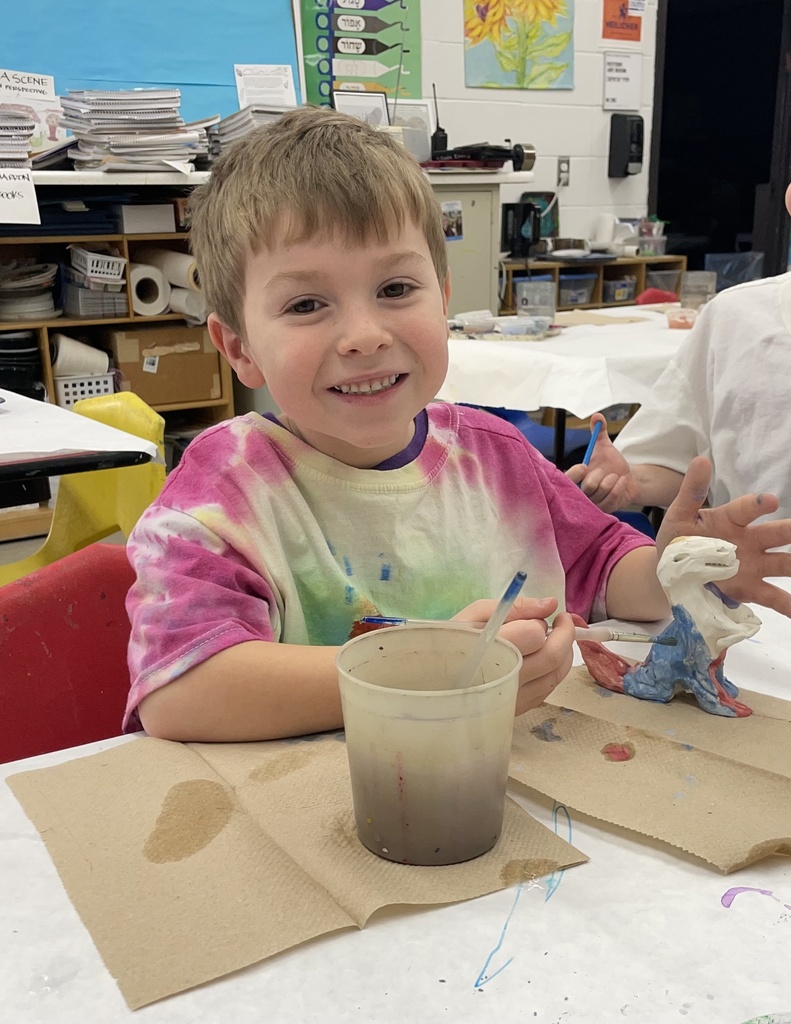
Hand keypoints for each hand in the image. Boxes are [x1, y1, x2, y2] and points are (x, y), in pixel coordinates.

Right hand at [453, 596, 574, 714]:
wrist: (432, 682)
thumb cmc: (452, 642)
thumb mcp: (474, 614)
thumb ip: (515, 606)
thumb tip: (551, 604)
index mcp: (491, 650)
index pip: (534, 634)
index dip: (538, 622)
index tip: (535, 617)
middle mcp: (506, 678)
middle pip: (553, 656)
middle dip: (565, 634)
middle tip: (563, 620)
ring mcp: (514, 698)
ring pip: (557, 675)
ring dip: (565, 653)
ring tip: (557, 637)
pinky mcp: (518, 710)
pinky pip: (548, 689)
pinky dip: (555, 671)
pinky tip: (545, 659)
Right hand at [565, 413, 638, 511]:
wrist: (628, 479)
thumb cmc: (612, 464)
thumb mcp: (605, 447)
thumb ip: (599, 432)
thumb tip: (597, 416)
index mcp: (577, 476)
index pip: (567, 479)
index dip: (574, 474)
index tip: (585, 465)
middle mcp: (581, 491)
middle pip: (584, 488)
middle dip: (597, 478)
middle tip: (604, 472)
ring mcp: (593, 503)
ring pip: (598, 493)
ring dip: (611, 482)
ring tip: (615, 476)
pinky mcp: (604, 510)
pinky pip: (610, 500)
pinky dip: (618, 488)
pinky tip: (622, 481)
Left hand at [657, 456, 790, 616]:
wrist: (671, 574)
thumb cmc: (679, 539)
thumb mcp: (680, 515)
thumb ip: (692, 492)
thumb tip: (701, 460)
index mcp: (732, 520)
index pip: (747, 510)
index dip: (758, 505)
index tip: (770, 501)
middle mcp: (749, 541)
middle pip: (775, 535)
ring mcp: (752, 565)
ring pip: (783, 564)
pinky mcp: (750, 588)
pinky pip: (774, 596)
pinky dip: (788, 604)